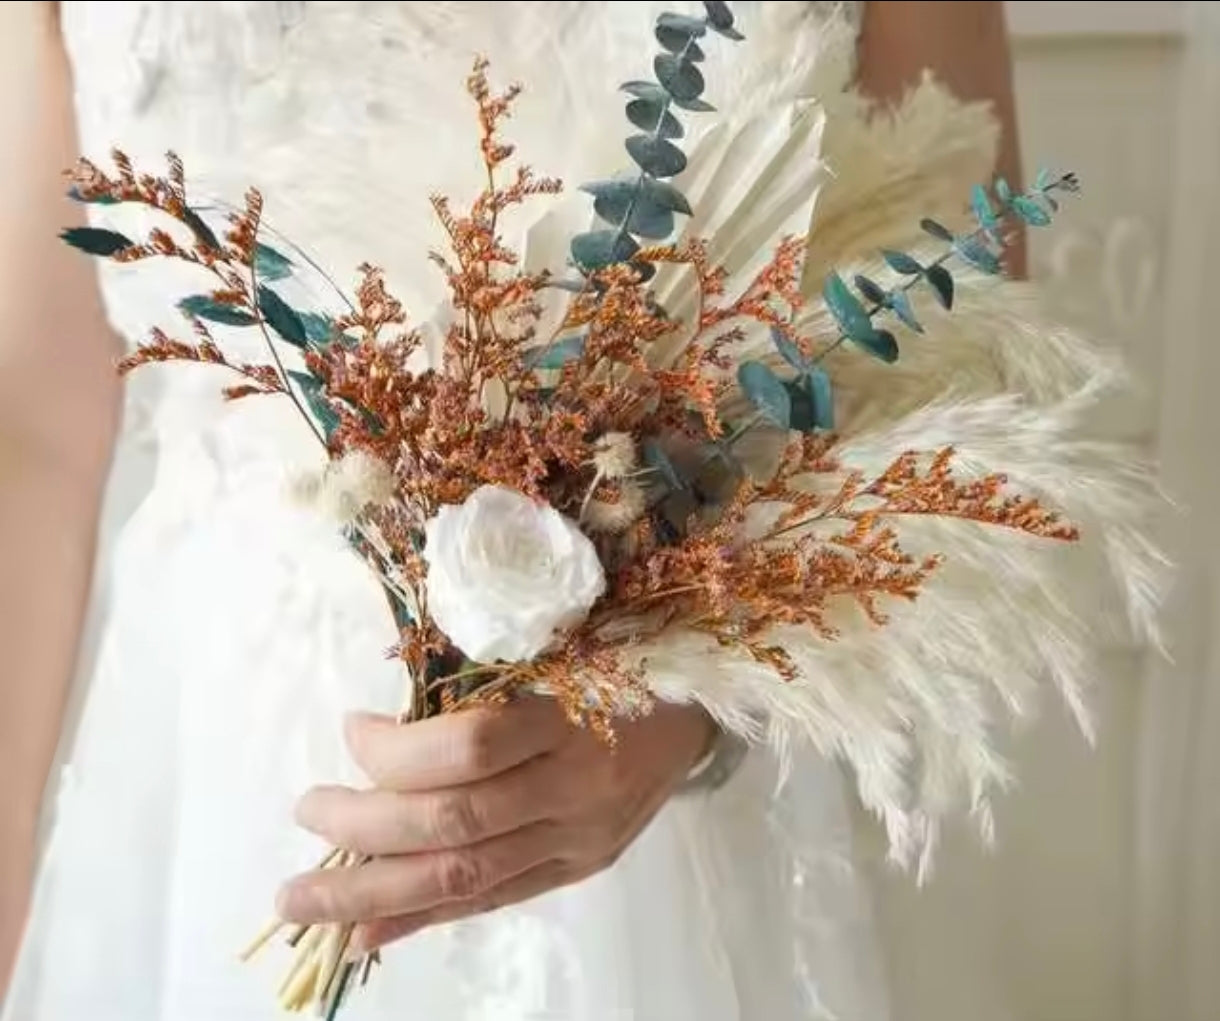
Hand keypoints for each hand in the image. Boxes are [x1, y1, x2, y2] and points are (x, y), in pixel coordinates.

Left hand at [277, 698, 714, 953]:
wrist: (701, 709)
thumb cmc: (622, 655)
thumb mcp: (564, 639)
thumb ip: (489, 671)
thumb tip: (391, 716)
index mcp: (573, 716)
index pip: (470, 748)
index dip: (396, 749)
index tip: (353, 726)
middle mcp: (577, 788)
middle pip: (456, 823)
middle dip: (364, 826)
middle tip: (305, 810)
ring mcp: (579, 838)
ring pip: (466, 878)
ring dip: (373, 891)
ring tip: (301, 899)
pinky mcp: (579, 867)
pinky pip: (495, 901)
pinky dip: (424, 918)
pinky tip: (366, 932)